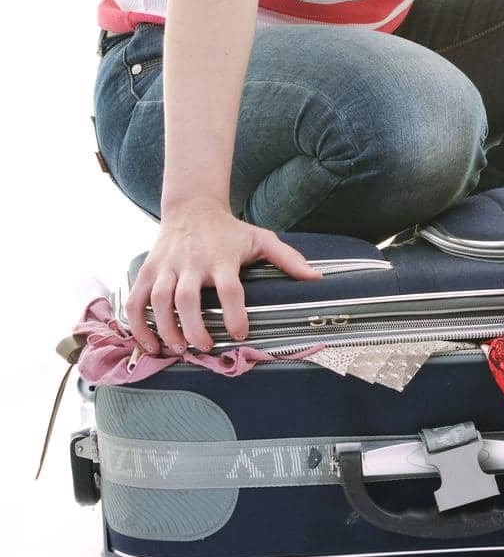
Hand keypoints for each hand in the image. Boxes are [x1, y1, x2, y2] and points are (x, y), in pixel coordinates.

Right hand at [124, 202, 323, 355]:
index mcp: (222, 257)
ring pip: (158, 300)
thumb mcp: (261, 239)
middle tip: (204, 346)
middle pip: (187, 297)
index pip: (230, 287)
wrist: (192, 207)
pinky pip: (135, 300)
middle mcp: (192, 262)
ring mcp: (167, 266)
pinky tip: (149, 343)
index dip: (235, 313)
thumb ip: (288, 259)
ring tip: (177, 348)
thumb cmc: (229, 231)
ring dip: (165, 328)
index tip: (240, 334)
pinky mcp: (149, 270)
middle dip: (193, 327)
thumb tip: (316, 279)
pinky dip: (137, 324)